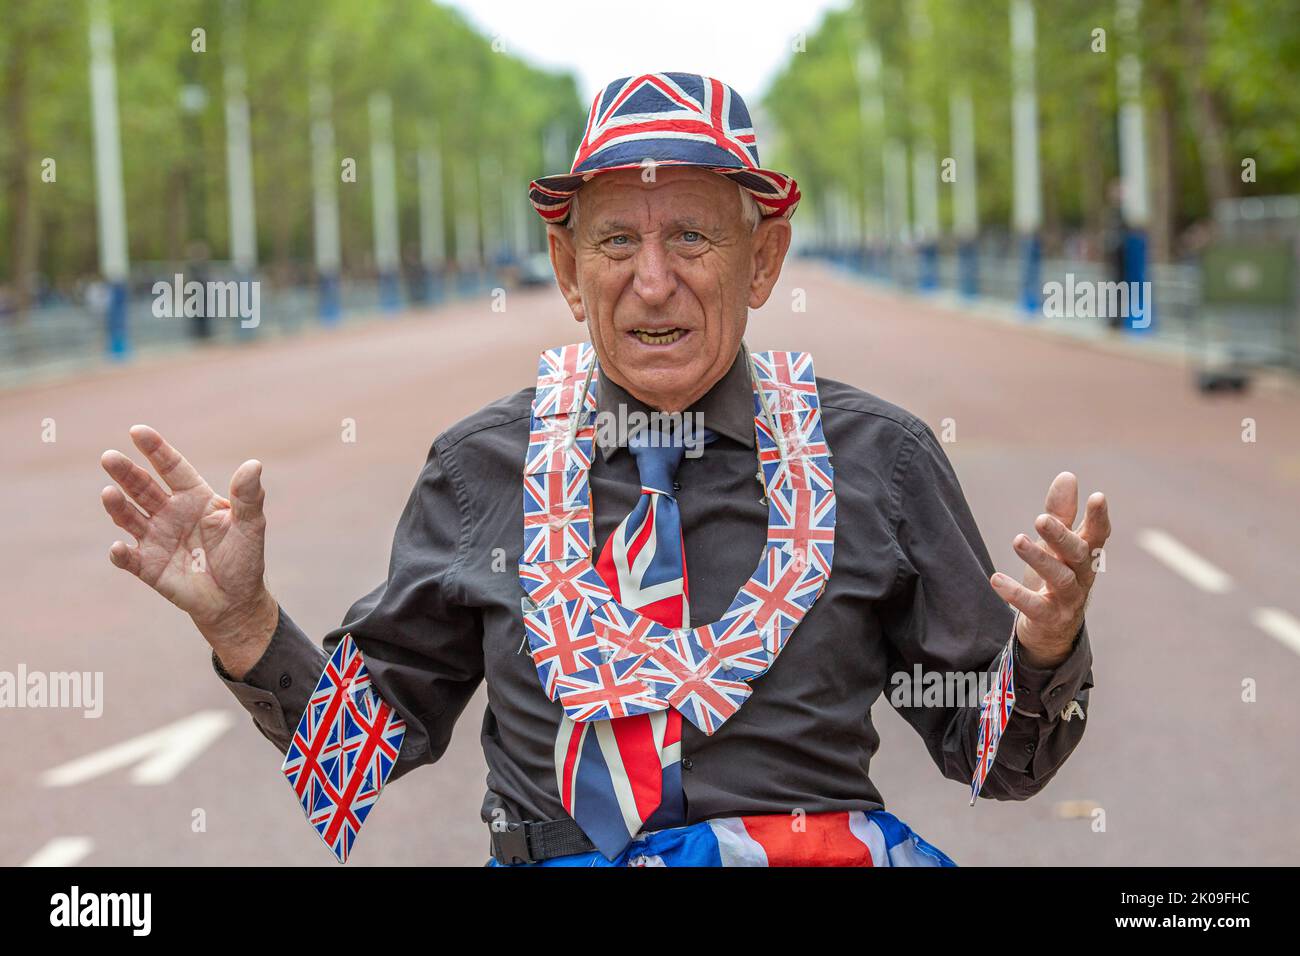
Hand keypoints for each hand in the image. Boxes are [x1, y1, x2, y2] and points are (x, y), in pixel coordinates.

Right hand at [99, 425, 276, 676]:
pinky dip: (122, 553)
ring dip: (117, 506)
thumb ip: (248, 496)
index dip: (155, 450)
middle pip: (143, 487)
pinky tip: (119, 547)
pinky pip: (130, 558)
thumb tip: (254, 464)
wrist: (235, 600)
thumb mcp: (250, 525)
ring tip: (108, 494)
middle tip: (109, 457)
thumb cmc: (243, 557)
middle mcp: (170, 513)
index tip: (137, 431)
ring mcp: (156, 538)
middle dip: (126, 473)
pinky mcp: (148, 566)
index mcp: (194, 497)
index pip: (172, 468)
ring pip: (129, 517)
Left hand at [989, 472, 1110, 668]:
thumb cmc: (1055, 576)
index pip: (1098, 534)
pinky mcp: (1050, 618)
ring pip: (1060, 578)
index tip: (1098, 496)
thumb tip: (1068, 475)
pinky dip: (1016, 594)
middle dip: (1062, 535)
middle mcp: (1082, 576)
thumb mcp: (1056, 545)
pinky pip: (1036, 607)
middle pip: (1078, 553)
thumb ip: (1061, 513)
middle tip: (1041, 519)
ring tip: (1017, 540)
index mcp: (1085, 555)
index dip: (1099, 517)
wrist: (1050, 629)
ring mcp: (1068, 599)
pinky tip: (996, 579)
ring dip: (1039, 559)